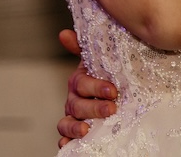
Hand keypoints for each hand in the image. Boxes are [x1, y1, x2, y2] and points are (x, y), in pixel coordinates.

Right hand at [55, 29, 118, 146]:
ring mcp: (74, 116)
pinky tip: (67, 145)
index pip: (81, 84)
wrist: (116, 91)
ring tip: (86, 130)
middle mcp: (74, 99)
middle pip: (76, 105)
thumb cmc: (107, 74)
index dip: (95, 88)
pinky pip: (65, 138)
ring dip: (75, 127)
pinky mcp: (76, 131)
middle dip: (93, 108)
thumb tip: (64, 34)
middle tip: (111, 108)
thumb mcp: (100, 59)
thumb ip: (84, 47)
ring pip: (67, 122)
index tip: (113, 91)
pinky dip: (65, 142)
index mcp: (79, 81)